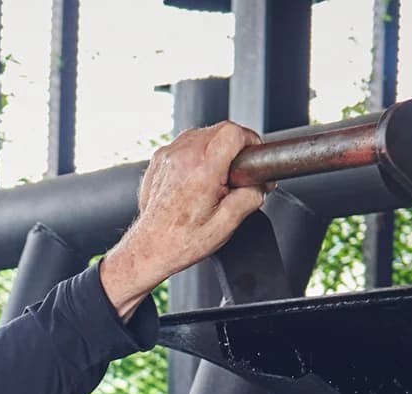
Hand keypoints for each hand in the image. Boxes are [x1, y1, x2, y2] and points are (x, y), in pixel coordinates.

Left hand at [99, 121, 270, 314]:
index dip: (249, 140)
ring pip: (201, 134)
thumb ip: (251, 197)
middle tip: (237, 171)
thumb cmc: (181, 240)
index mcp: (202, 168)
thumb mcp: (227, 223)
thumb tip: (260, 185)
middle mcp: (182, 156)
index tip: (252, 156)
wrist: (150, 247)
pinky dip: (196, 154)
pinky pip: (184, 145)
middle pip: (219, 129)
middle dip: (235, 145)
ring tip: (217, 177)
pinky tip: (198, 178)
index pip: (233, 132)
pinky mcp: (158, 160)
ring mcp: (167, 155)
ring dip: (215, 148)